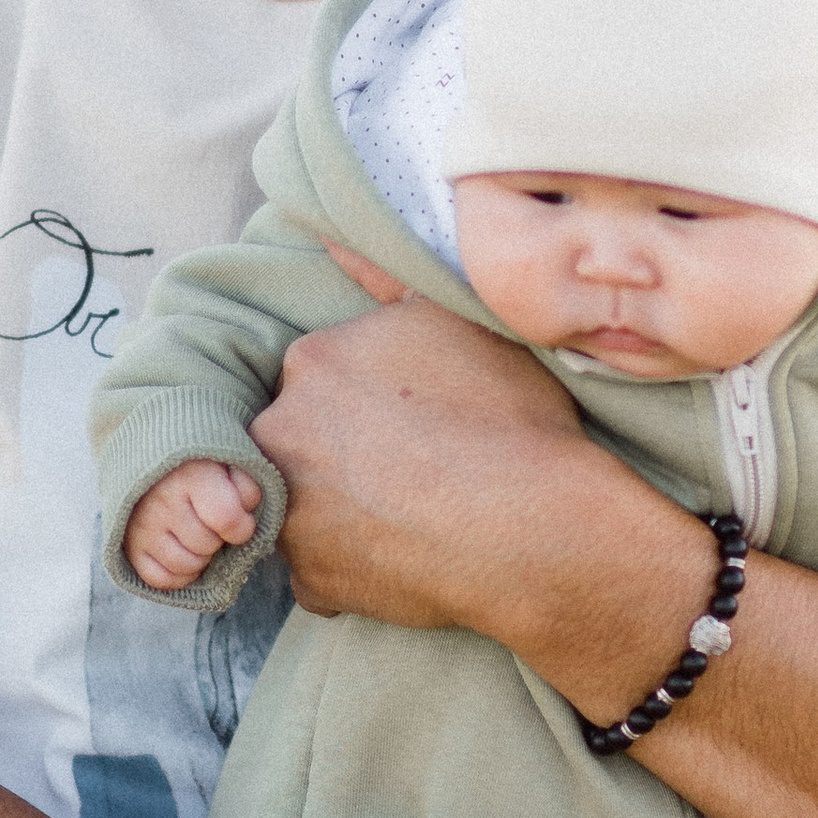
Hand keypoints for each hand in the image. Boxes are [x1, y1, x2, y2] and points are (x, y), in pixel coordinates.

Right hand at [123, 459, 259, 591]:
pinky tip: (185, 553)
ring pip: (186, 565)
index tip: (241, 519)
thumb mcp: (228, 462)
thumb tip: (247, 507)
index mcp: (191, 475)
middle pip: (207, 545)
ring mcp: (143, 527)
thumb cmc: (199, 465)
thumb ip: (246, 482)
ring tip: (198, 536)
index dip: (242, 526)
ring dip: (200, 557)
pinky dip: (179, 574)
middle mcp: (162, 502)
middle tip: (212, 522)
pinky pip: (161, 580)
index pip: (226, 518)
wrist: (151, 462)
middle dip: (218, 538)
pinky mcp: (130, 547)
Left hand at [257, 280, 597, 632]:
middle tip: (413, 469)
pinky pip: (321, 570)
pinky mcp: (309, 580)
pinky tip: (408, 554)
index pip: (323, 377)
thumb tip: (330, 236)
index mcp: (314, 362)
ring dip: (344, 509)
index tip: (413, 420)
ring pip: (305, 504)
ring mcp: (289, 513)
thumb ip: (387, 279)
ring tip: (412, 515)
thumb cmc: (507, 418)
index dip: (371, 399)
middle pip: (301, 439)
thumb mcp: (457, 320)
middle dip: (342, 452)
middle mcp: (281, 435)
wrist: (536, 528)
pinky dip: (355, 566)